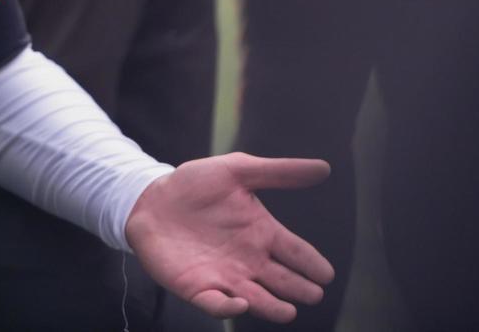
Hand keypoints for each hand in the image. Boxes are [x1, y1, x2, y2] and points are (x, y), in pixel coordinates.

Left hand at [124, 152, 334, 323]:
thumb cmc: (196, 183)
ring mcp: (224, 276)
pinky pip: (216, 302)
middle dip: (298, 289)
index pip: (295, 251)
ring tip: (288, 312)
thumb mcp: (238, 170)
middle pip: (281, 279)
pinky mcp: (197, 287)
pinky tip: (239, 304)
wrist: (152, 198)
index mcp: (261, 232)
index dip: (311, 263)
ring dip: (271, 306)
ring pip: (255, 298)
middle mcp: (248, 259)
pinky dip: (227, 307)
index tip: (326, 274)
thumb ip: (278, 172)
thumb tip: (324, 168)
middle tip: (314, 294)